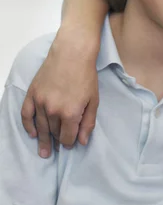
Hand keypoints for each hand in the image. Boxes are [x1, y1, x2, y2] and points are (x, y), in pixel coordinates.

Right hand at [21, 27, 99, 157]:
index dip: (70, 142)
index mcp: (70, 113)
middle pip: (54, 133)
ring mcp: (40, 102)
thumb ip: (88, 122)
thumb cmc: (86, 75)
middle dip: (58, 140)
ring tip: (44, 151)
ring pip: (41, 127)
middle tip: (58, 148)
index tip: (71, 143)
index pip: (67, 138)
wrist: (72, 53)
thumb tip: (82, 142)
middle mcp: (53, 111)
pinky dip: (29, 126)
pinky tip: (33, 134)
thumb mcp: (94, 100)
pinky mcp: (32, 94)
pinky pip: (26, 115)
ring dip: (43, 139)